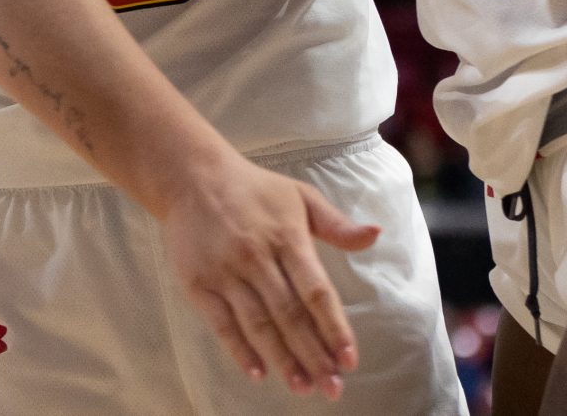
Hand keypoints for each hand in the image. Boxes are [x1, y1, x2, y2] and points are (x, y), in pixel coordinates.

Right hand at [161, 150, 379, 398]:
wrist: (190, 177)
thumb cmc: (253, 189)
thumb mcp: (300, 196)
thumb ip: (336, 223)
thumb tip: (376, 233)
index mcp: (286, 237)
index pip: (316, 291)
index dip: (334, 328)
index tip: (349, 360)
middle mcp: (257, 256)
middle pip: (289, 315)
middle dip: (313, 355)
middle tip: (332, 388)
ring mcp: (225, 271)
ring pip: (258, 324)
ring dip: (282, 359)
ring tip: (302, 387)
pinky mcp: (198, 282)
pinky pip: (221, 323)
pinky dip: (239, 350)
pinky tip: (258, 372)